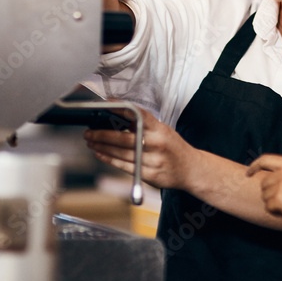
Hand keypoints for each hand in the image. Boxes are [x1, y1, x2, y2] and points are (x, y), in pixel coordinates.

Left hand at [85, 106, 201, 189]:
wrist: (192, 170)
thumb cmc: (174, 148)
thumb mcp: (163, 131)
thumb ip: (144, 126)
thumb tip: (117, 118)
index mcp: (160, 130)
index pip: (139, 115)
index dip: (121, 109)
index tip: (106, 104)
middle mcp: (157, 145)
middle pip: (124, 139)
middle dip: (102, 135)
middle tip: (89, 132)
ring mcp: (153, 161)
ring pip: (122, 154)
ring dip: (103, 147)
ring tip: (91, 141)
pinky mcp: (150, 175)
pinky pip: (125, 166)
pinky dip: (110, 159)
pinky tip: (100, 153)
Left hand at [244, 154, 281, 234]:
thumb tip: (265, 181)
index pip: (265, 159)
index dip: (254, 166)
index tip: (248, 173)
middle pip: (263, 183)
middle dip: (270, 194)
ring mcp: (281, 184)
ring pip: (265, 196)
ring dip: (274, 204)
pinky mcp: (279, 198)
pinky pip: (268, 207)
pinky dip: (277, 212)